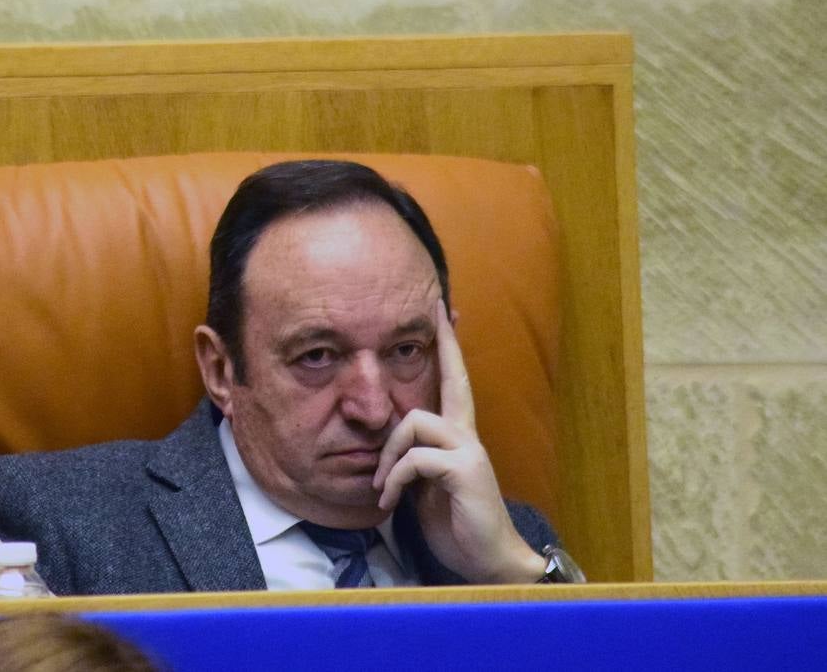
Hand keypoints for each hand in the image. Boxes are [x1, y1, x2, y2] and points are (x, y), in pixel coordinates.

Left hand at [371, 300, 544, 583]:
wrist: (488, 560)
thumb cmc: (456, 523)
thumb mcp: (426, 485)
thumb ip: (413, 458)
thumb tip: (387, 445)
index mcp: (460, 437)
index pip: (456, 381)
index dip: (449, 345)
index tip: (444, 310)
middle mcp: (468, 436)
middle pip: (445, 386)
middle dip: (429, 372)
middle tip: (406, 390)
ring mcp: (470, 451)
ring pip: (415, 422)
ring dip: (388, 456)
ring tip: (382, 488)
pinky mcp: (465, 472)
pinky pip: (415, 459)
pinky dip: (395, 479)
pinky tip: (390, 501)